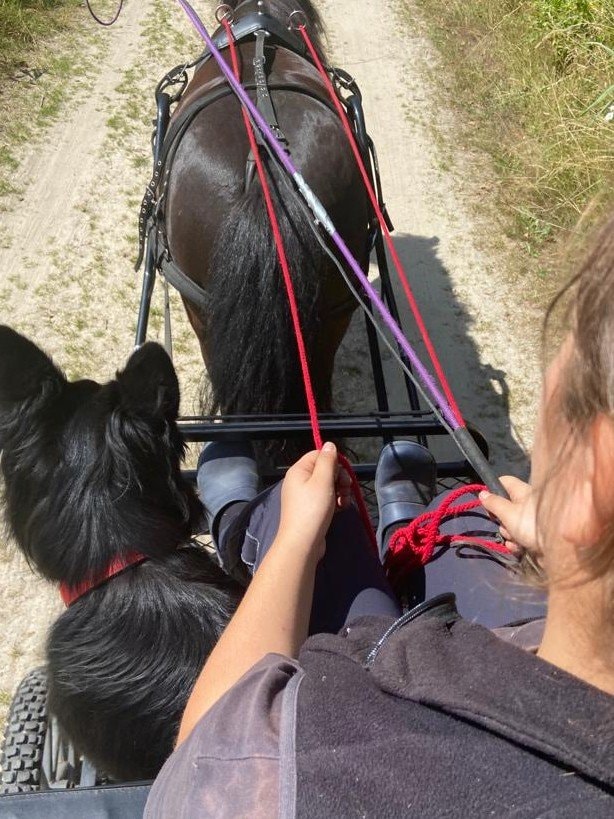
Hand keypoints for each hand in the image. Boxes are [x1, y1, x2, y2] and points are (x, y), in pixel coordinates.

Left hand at [278, 443, 351, 558]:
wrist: (303, 543)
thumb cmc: (312, 509)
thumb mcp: (322, 480)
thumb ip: (327, 461)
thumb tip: (329, 444)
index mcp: (299, 470)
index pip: (318, 454)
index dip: (333, 461)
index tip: (344, 472)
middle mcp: (299, 481)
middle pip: (324, 470)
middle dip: (339, 478)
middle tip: (345, 488)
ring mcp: (304, 496)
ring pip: (328, 485)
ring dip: (340, 491)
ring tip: (344, 502)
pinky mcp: (310, 509)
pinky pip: (326, 499)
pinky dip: (335, 501)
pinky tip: (341, 509)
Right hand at [479, 476, 537, 553]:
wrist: (558, 548)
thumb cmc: (531, 524)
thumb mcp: (508, 512)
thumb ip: (494, 503)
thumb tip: (482, 493)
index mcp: (523, 491)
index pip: (504, 481)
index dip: (493, 489)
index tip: (487, 502)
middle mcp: (528, 503)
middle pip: (505, 507)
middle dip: (501, 520)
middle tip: (504, 525)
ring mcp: (532, 520)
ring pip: (511, 524)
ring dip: (509, 534)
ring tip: (515, 539)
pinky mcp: (535, 536)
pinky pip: (519, 537)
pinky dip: (517, 543)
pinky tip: (519, 547)